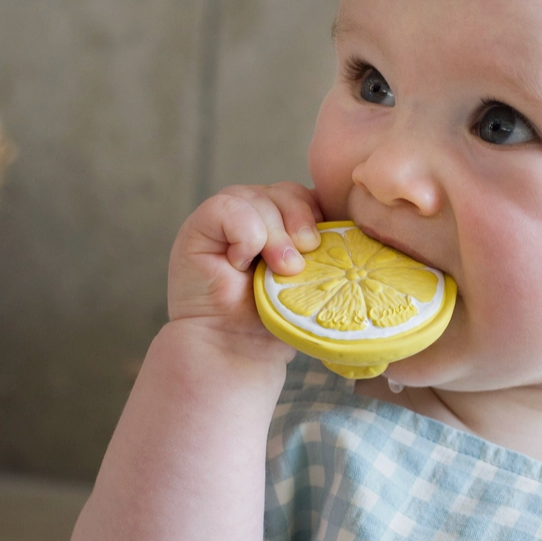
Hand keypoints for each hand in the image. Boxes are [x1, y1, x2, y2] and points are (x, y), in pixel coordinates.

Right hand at [167, 182, 321, 337]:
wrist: (235, 349)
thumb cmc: (273, 319)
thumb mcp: (308, 278)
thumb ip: (321, 247)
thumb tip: (342, 226)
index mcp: (282, 222)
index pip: (306, 195)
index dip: (316, 216)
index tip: (320, 249)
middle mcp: (254, 213)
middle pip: (285, 191)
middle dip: (299, 223)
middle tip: (298, 265)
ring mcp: (225, 217)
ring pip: (258, 197)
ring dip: (275, 236)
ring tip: (278, 270)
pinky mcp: (199, 226)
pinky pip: (228, 208)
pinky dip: (244, 236)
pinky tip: (240, 264)